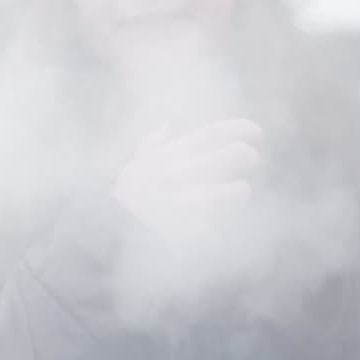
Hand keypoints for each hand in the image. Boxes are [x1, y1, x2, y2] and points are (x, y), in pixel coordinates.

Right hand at [108, 118, 264, 324]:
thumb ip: (152, 142)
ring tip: (238, 191)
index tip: (256, 134)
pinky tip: (215, 233)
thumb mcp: (135, 163)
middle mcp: (180, 172)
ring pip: (233, 192)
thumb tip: (168, 124)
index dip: (241, 129)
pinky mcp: (183, 231)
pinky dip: (218, 234)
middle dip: (246, 156)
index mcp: (172, 155)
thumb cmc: (121, 193)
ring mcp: (182, 200)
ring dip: (238, 192)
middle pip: (231, 154)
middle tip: (249, 160)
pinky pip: (215, 233)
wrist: (102, 226)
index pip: (214, 132)